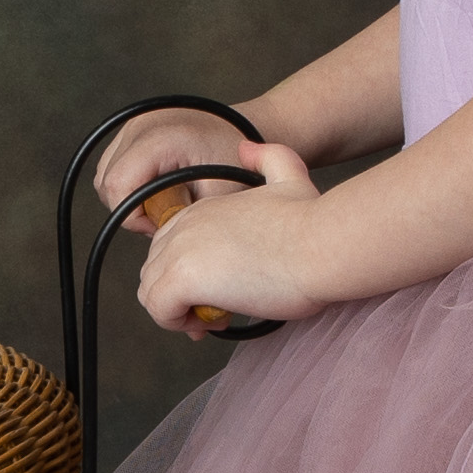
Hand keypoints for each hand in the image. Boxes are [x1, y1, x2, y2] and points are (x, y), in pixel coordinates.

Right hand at [86, 103, 253, 214]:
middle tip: (165, 214)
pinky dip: (130, 182)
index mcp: (160, 137)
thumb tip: (159, 238)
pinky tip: (157, 186)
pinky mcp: (134, 126)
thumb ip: (182, 217)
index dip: (132, 216)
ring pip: (105, 175)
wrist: (249, 128)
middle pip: (107, 183)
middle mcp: (141, 125)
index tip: (158, 225)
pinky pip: (113, 164)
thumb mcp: (216, 194)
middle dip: (130, 209)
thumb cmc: (238, 159)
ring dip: (128, 195)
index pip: (117, 186)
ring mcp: (135, 123)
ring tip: (163, 199)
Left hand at [127, 144, 315, 335]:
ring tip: (217, 316)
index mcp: (202, 210)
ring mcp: (180, 251)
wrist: (322, 244)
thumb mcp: (290, 178)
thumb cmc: (313, 222)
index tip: (221, 288)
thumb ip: (268, 159)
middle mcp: (185, 226)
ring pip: (151, 293)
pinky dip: (179, 323)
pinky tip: (215, 321)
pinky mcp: (184, 279)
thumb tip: (246, 149)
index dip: (189, 274)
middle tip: (219, 307)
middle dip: (180, 295)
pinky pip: (159, 311)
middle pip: (155, 270)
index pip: (169, 248)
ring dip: (179, 312)